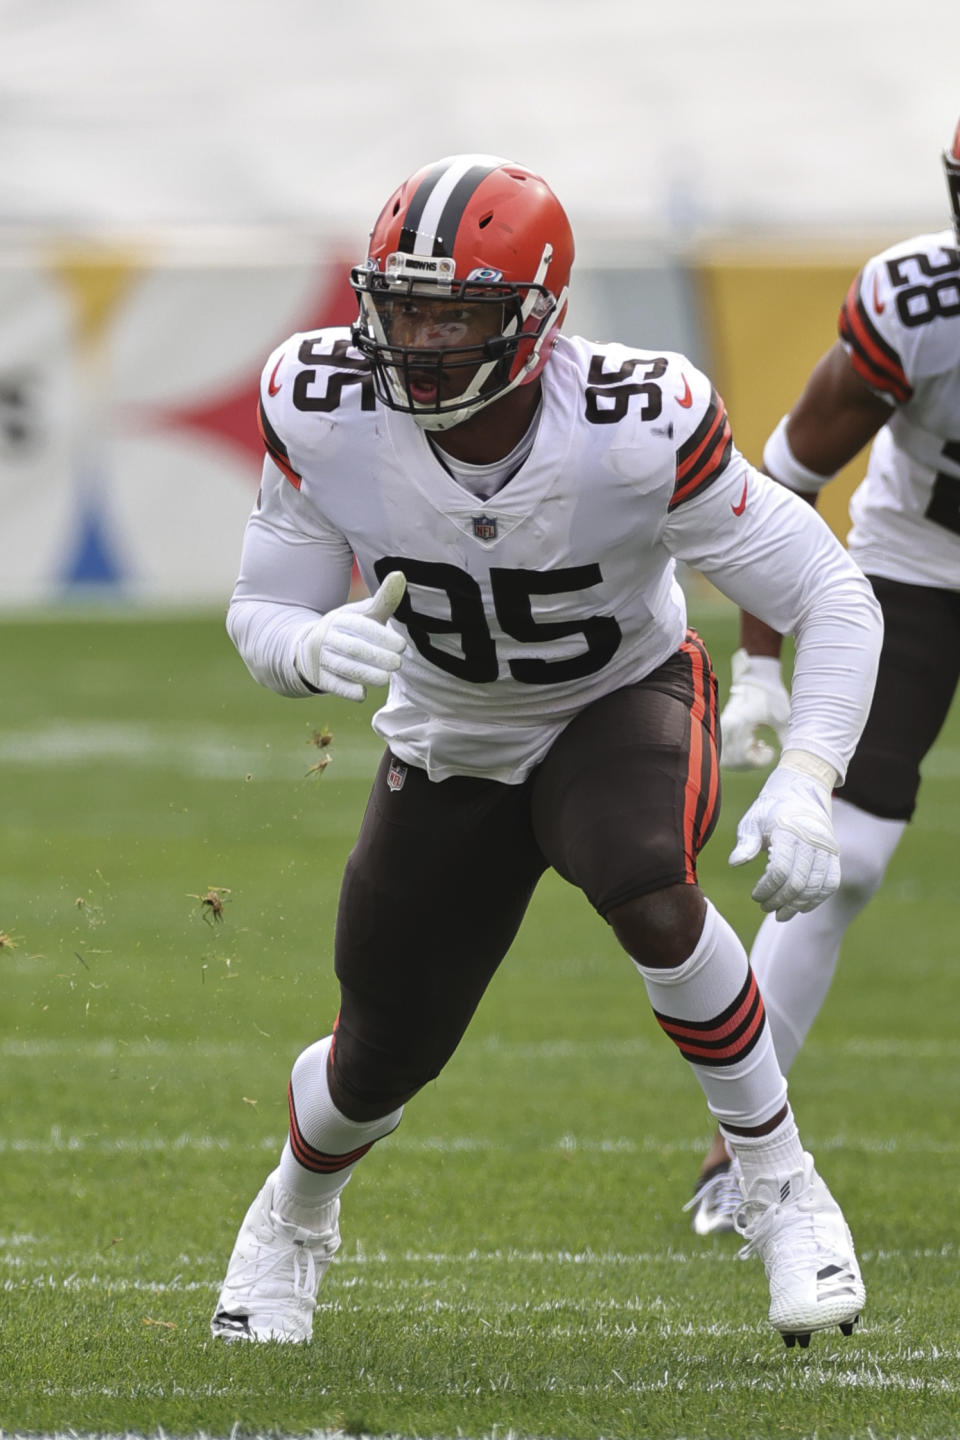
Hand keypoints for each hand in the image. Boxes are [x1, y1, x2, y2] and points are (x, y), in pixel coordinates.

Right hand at [295, 571, 406, 701]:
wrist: (311, 649)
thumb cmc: (350, 631)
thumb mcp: (364, 615)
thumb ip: (383, 600)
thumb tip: (400, 575)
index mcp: (340, 619)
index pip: (361, 627)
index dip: (382, 636)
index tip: (401, 645)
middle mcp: (328, 637)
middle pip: (354, 648)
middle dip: (377, 657)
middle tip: (397, 664)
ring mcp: (321, 658)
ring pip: (344, 667)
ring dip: (367, 674)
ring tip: (386, 679)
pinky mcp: (318, 678)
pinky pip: (333, 685)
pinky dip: (348, 690)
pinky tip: (363, 694)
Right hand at [720, 649, 790, 769]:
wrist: (757, 677)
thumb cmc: (772, 695)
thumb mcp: (782, 718)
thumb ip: (786, 739)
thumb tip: (792, 758)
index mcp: (741, 724)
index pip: (745, 757)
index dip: (761, 760)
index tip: (770, 749)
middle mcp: (728, 727)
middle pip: (734, 761)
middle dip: (751, 762)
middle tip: (765, 750)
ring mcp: (723, 727)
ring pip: (727, 757)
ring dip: (743, 758)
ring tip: (757, 746)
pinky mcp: (722, 727)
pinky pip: (725, 748)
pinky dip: (737, 751)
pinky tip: (750, 742)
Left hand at [729, 752, 839, 920]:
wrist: (802, 790)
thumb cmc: (771, 809)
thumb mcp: (753, 820)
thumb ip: (746, 842)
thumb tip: (735, 863)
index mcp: (788, 830)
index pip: (779, 869)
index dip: (766, 888)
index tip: (755, 895)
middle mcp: (811, 840)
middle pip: (798, 882)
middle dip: (779, 900)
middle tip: (765, 907)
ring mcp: (826, 847)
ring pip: (816, 886)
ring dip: (798, 905)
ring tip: (781, 914)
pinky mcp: (834, 854)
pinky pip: (831, 883)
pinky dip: (818, 899)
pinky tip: (802, 907)